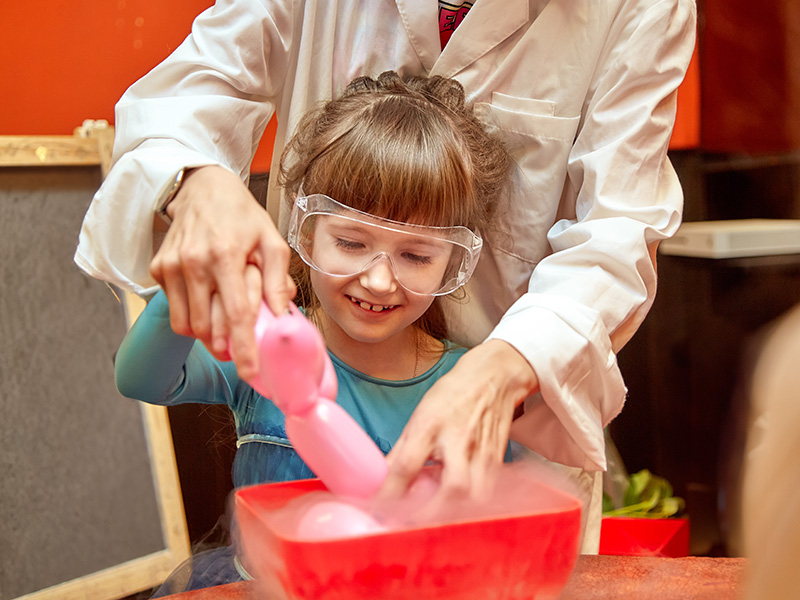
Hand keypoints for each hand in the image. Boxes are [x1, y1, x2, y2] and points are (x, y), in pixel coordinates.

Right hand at [150, 165, 295, 380]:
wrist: (202, 189)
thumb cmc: (242, 217)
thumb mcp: (272, 241)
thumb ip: (277, 280)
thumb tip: (283, 318)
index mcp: (226, 255)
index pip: (236, 314)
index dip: (244, 349)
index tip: (251, 374)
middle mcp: (194, 262)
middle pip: (207, 327)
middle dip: (224, 346)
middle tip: (240, 350)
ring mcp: (171, 266)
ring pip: (186, 325)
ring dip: (207, 336)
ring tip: (225, 329)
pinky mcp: (158, 269)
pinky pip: (176, 310)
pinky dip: (193, 317)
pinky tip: (208, 302)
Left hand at [381, 339, 537, 503]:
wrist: (492, 379)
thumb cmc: (451, 396)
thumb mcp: (419, 416)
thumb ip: (401, 450)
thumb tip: (379, 480)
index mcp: (431, 425)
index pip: (407, 465)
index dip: (389, 492)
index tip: (376, 508)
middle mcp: (458, 440)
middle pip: (453, 486)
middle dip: (430, 512)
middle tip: (408, 522)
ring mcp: (482, 452)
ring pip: (475, 496)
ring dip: (452, 513)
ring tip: (431, 519)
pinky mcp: (497, 462)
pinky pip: (486, 493)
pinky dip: (469, 507)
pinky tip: (454, 508)